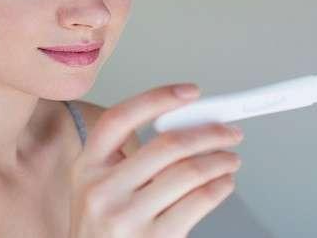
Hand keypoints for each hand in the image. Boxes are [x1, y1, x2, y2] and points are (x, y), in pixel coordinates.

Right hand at [68, 83, 243, 237]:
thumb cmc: (103, 228)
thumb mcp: (99, 186)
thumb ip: (128, 158)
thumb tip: (186, 126)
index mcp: (86, 167)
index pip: (119, 118)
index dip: (157, 98)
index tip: (190, 92)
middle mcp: (101, 190)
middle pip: (166, 145)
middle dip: (208, 132)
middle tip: (228, 131)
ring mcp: (126, 217)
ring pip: (189, 172)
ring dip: (220, 160)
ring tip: (230, 159)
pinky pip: (199, 202)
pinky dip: (220, 187)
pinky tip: (224, 183)